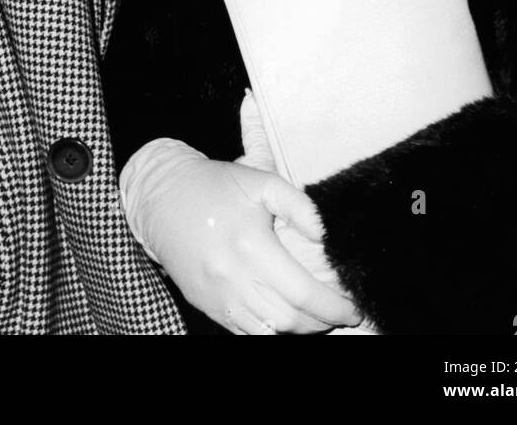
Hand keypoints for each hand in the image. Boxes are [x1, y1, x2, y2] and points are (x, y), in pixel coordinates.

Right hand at [120, 139, 361, 334]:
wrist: (163, 197)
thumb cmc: (216, 186)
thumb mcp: (260, 182)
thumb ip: (298, 205)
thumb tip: (326, 234)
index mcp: (250, 245)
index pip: (302, 293)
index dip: (333, 306)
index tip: (352, 306)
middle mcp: (233, 278)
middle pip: (289, 320)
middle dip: (322, 323)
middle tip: (341, 314)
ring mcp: (219, 297)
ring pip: (270, 332)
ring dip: (300, 332)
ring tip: (318, 319)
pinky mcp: (208, 306)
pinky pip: (246, 333)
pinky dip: (272, 333)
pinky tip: (287, 321)